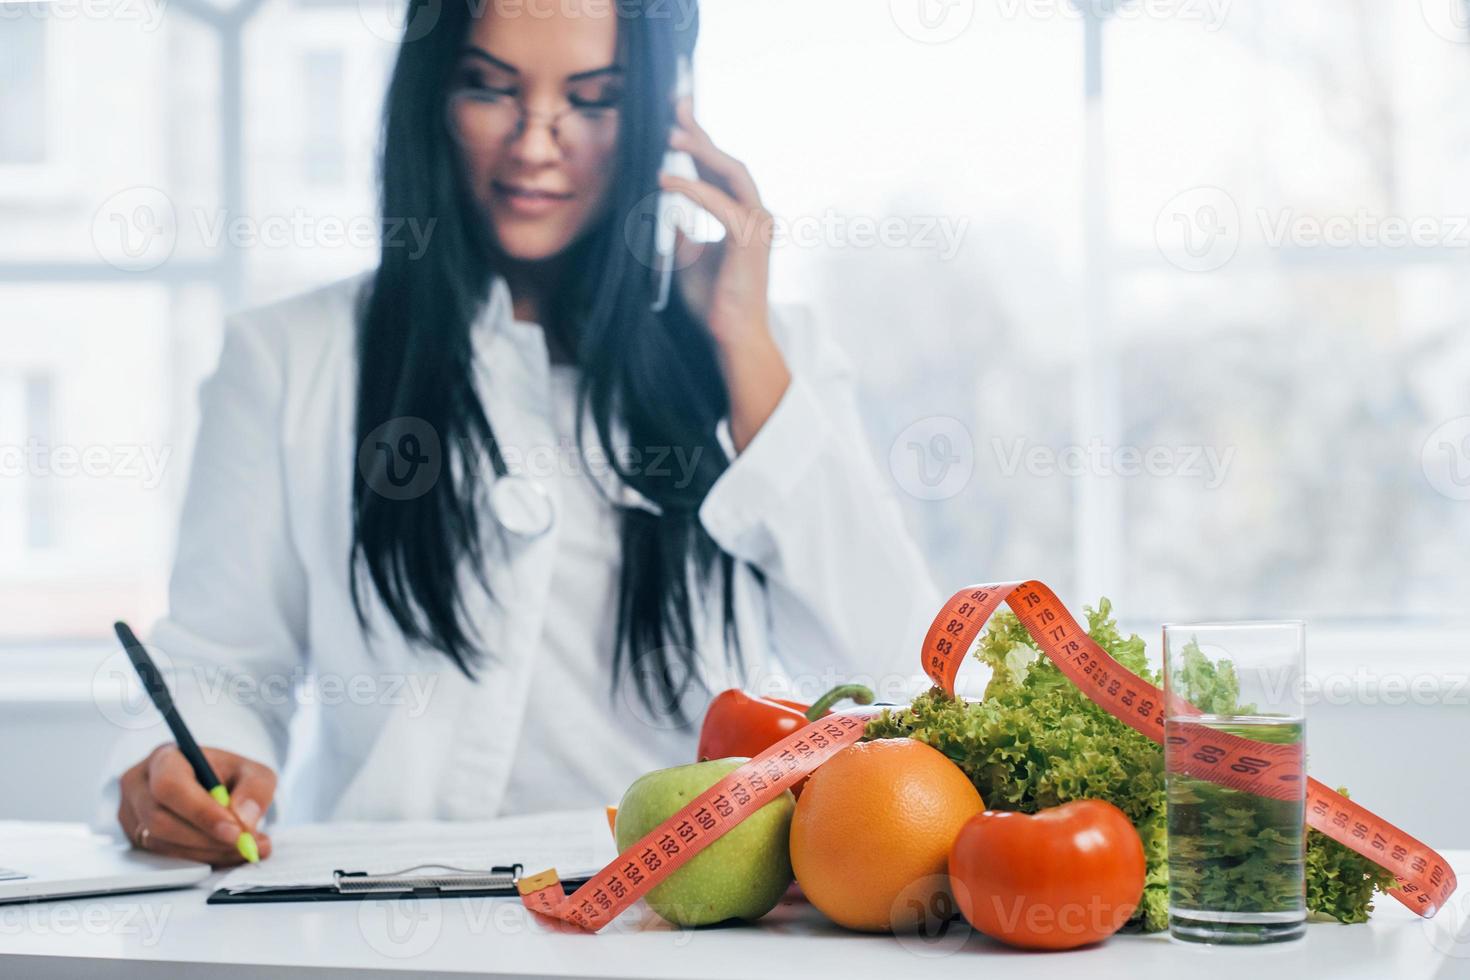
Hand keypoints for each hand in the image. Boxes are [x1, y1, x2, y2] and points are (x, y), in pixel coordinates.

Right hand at [117, 745, 275, 865]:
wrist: (212, 785)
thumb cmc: (227, 775)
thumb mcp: (253, 772)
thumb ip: (255, 790)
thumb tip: (244, 820)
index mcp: (165, 759)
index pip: (170, 786)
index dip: (201, 812)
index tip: (234, 831)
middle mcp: (139, 786)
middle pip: (160, 821)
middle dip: (206, 839)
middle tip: (243, 845)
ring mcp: (132, 814)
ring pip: (161, 844)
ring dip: (206, 852)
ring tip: (244, 848)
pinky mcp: (136, 838)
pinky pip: (162, 857)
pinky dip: (199, 859)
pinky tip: (226, 853)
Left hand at [661, 98, 790, 451]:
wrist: (731, 337)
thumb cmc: (714, 303)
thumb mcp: (688, 260)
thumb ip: (681, 234)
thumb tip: (664, 216)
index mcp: (743, 217)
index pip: (720, 170)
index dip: (700, 140)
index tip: (678, 113)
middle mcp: (756, 215)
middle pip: (728, 162)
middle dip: (700, 133)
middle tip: (674, 106)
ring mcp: (757, 225)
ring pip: (730, 173)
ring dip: (699, 151)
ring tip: (668, 136)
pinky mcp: (749, 240)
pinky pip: (719, 204)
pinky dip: (691, 189)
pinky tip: (664, 180)